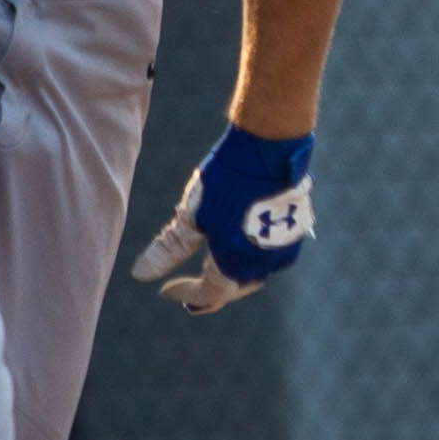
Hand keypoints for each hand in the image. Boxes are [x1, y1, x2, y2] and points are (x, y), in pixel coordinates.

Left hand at [131, 123, 313, 313]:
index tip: (165, 290)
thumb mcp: (191, 215)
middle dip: (209, 290)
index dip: (185, 294)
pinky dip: (248, 256)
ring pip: (253, 272)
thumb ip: (169, 249)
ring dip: (231, 273)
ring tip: (211, 268)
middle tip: (187, 291)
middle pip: (232, 288)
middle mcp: (264, 266)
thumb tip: (141, 274)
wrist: (270, 146)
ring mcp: (284, 249)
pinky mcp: (297, 231)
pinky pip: (267, 254)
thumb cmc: (226, 180)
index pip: (207, 293)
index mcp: (235, 267)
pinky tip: (237, 244)